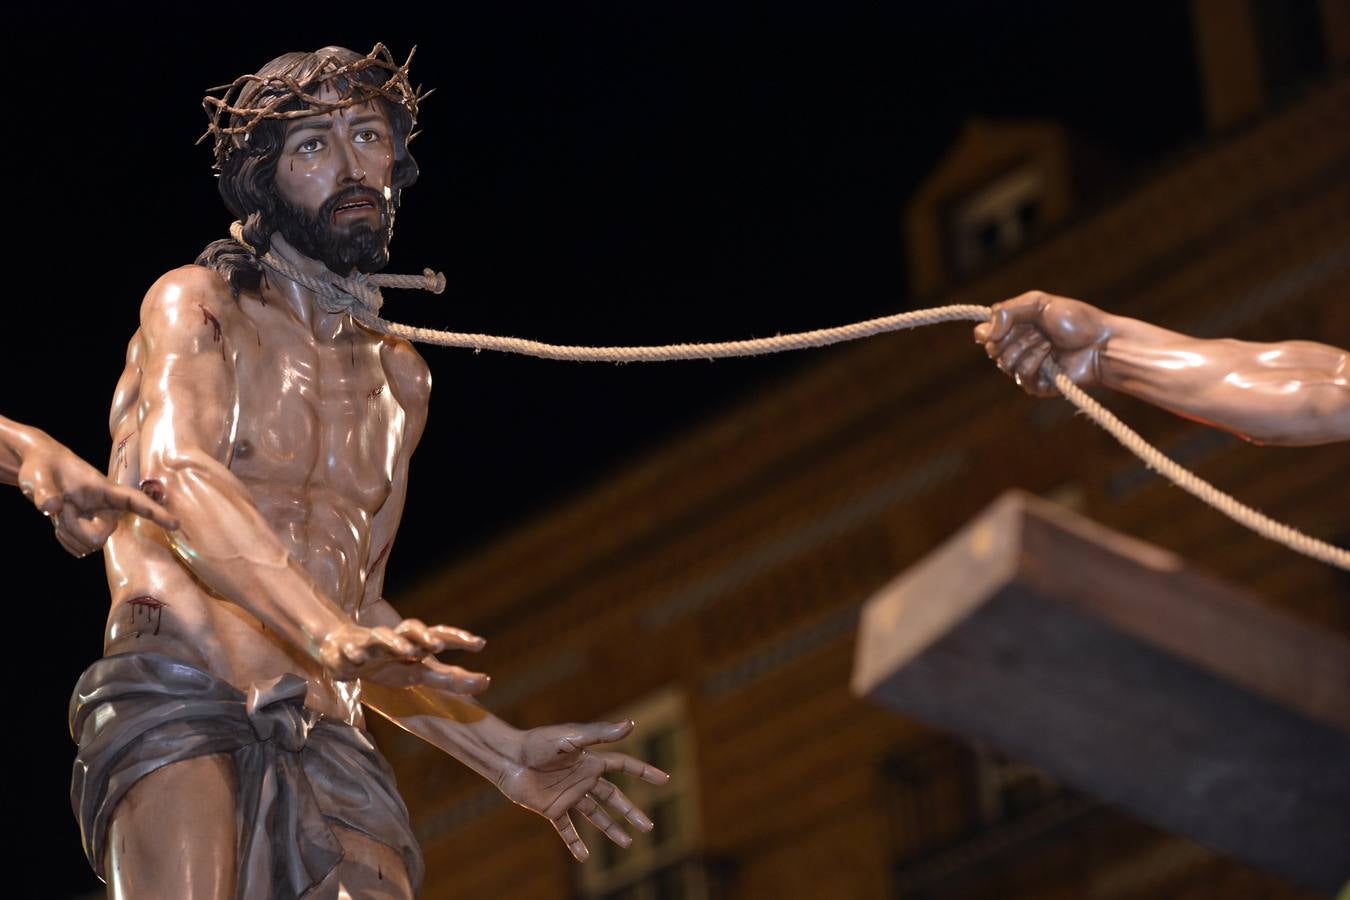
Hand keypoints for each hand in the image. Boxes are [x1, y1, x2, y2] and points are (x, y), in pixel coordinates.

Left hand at [18, 433, 178, 556]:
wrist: (38, 470)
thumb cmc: (42, 466)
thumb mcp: (38, 476)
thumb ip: (44, 492)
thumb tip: (50, 507)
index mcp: (106, 490)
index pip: (136, 501)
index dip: (156, 512)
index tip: (176, 524)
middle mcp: (108, 509)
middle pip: (99, 537)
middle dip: (73, 528)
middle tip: (60, 507)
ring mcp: (99, 522)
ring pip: (88, 546)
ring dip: (66, 533)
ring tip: (60, 511)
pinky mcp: (89, 532)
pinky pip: (79, 550)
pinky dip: (64, 540)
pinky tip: (59, 523)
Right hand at [318, 619, 490, 692]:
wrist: (343, 652)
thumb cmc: (387, 663)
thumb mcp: (419, 673)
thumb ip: (451, 678)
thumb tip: (486, 681)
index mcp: (415, 644)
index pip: (439, 635)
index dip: (458, 638)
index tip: (480, 644)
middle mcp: (396, 639)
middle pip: (412, 627)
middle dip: (424, 634)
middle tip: (437, 645)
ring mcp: (371, 643)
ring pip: (382, 635)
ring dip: (395, 641)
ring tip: (406, 650)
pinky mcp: (347, 650)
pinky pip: (350, 649)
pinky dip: (354, 652)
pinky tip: (358, 658)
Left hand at [497, 720, 669, 860]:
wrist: (509, 758)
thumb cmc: (538, 743)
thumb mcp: (570, 737)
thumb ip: (599, 734)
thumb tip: (630, 725)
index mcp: (591, 759)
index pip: (624, 765)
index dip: (644, 771)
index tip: (664, 779)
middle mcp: (583, 778)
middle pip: (614, 796)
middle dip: (632, 811)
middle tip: (649, 827)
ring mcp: (569, 795)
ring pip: (596, 815)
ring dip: (611, 829)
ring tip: (627, 844)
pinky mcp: (552, 809)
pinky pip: (567, 829)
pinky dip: (575, 843)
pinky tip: (584, 857)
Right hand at [974, 290, 1111, 395]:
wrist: (1101, 343)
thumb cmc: (1076, 320)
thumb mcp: (1039, 302)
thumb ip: (1007, 311)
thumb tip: (984, 333)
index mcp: (1015, 328)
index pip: (983, 334)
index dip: (987, 332)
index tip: (1000, 327)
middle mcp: (1017, 348)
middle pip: (992, 350)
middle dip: (1015, 337)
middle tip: (1038, 331)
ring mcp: (1026, 368)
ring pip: (1005, 364)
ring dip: (1028, 348)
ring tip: (1048, 342)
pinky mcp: (1036, 385)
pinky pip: (1021, 376)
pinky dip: (1035, 361)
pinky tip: (1050, 355)